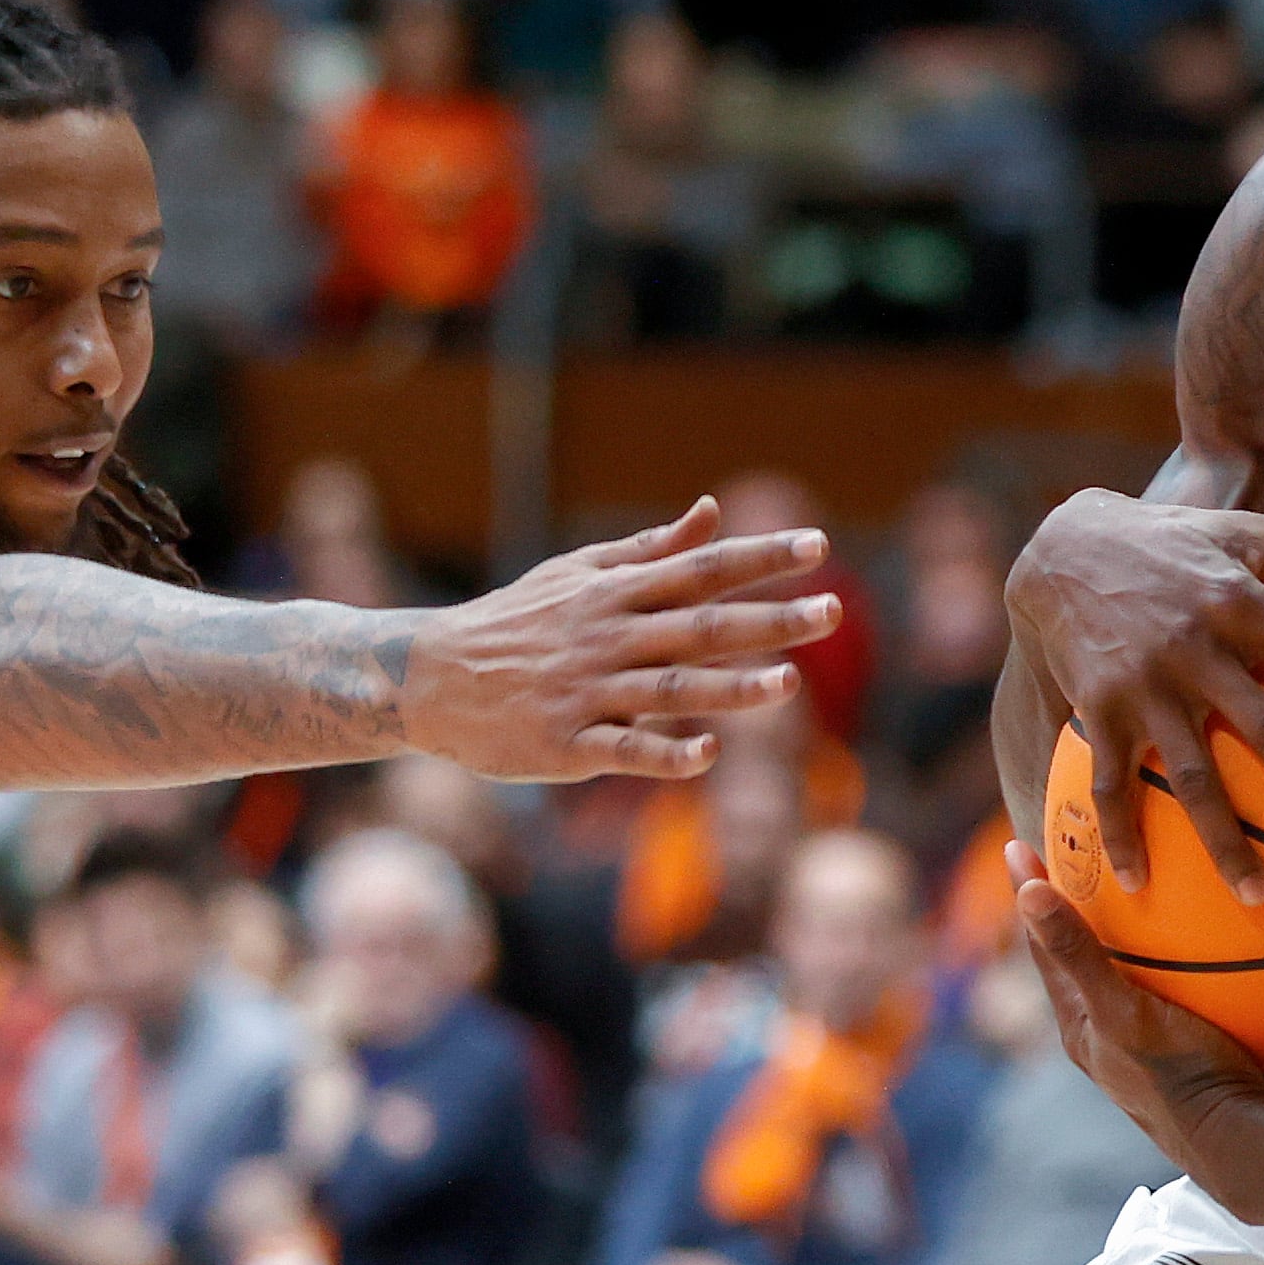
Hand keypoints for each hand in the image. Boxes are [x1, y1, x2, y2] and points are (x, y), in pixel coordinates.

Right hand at [403, 499, 843, 780]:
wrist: (431, 679)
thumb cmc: (517, 623)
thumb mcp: (579, 573)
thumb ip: (653, 549)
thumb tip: (715, 510)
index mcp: (616, 594)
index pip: (702, 569)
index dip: (760, 558)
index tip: (818, 547)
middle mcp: (609, 638)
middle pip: (700, 626)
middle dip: (769, 619)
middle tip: (832, 611)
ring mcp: (588, 692)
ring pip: (671, 689)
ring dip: (731, 687)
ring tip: (789, 684)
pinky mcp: (567, 744)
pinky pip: (624, 748)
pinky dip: (666, 752)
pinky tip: (709, 754)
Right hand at [1010, 491, 1263, 902]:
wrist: (1065, 548)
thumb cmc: (1173, 543)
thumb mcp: (1247, 531)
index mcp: (1243, 604)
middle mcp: (1199, 650)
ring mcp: (1148, 686)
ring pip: (1195, 777)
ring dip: (1227, 842)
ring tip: (1260, 896)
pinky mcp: (1101, 710)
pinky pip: (1113, 785)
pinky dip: (1124, 836)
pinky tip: (1140, 884)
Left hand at [1012, 844, 1263, 1178]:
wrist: (1241, 1141)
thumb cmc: (1179, 1076)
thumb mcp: (1121, 1010)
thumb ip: (1077, 954)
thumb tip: (1026, 892)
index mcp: (1079, 1027)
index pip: (1043, 948)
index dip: (1030, 894)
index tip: (1019, 843)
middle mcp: (1104, 1038)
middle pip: (1079, 960)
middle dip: (1072, 909)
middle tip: (1073, 855)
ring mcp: (1144, 1048)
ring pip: (1124, 977)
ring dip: (1123, 935)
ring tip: (1137, 884)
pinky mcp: (1184, 1052)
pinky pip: (1169, 992)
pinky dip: (1172, 959)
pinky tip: (1207, 939)